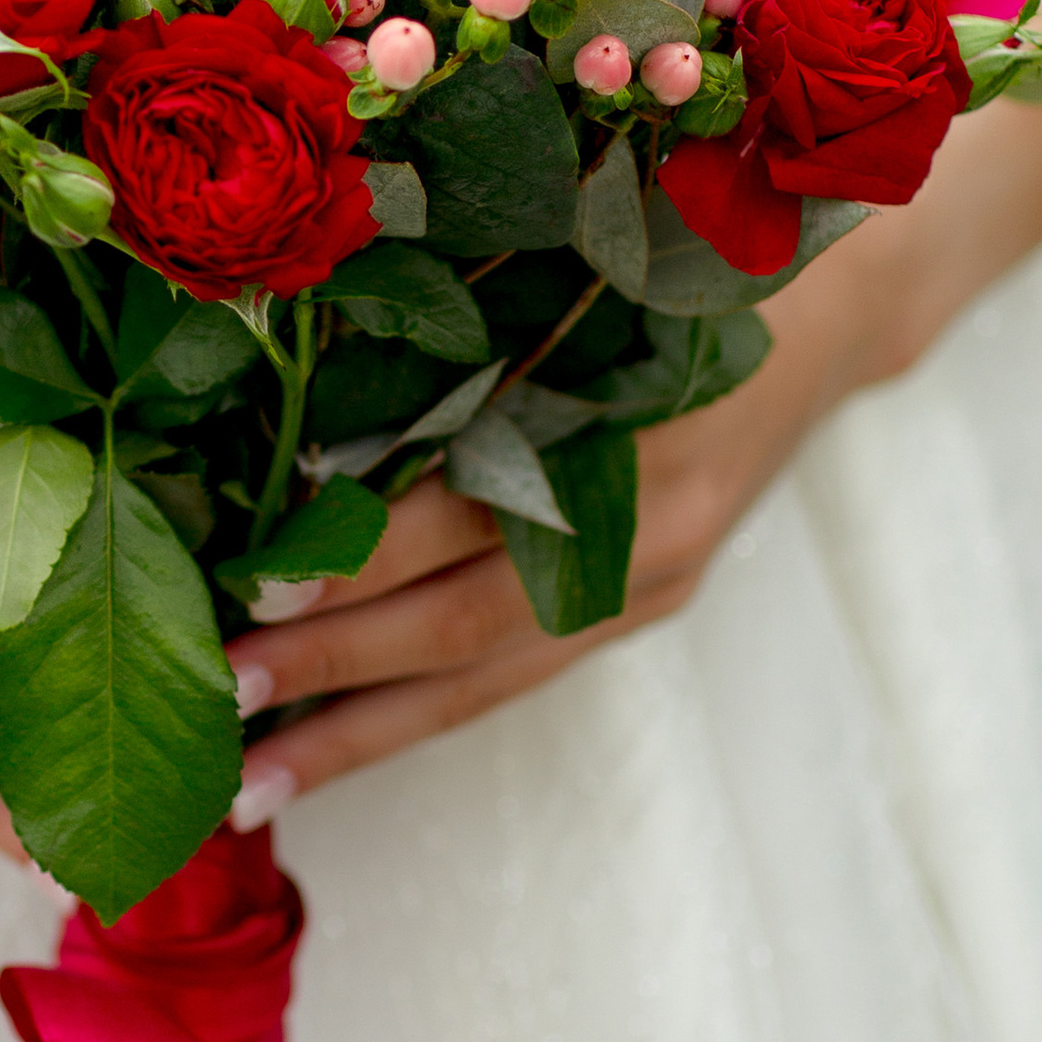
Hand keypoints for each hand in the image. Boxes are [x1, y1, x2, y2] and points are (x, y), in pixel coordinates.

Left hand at [217, 203, 934, 826]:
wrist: (827, 314)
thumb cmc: (686, 256)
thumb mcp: (590, 258)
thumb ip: (471, 310)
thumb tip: (292, 345)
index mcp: (624, 430)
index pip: (468, 512)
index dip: (360, 556)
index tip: (253, 584)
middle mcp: (639, 529)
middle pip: (463, 621)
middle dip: (330, 668)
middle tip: (214, 697)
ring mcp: (646, 584)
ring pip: (482, 680)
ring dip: (360, 734)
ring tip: (249, 785)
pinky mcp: (642, 608)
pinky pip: (510, 679)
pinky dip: (414, 717)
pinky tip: (330, 748)